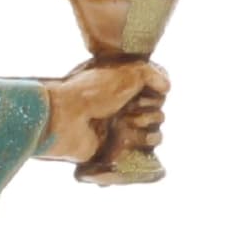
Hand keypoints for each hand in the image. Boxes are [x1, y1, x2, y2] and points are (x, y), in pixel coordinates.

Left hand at [41, 60, 167, 163]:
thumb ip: (152, 74)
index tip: (138, 95)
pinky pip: (141, 157)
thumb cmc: (91, 92)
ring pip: (155, 137)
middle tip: (124, 112)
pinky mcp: (114, 153)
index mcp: (125, 90)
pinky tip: (121, 142)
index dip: (152, 97)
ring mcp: (119, 132)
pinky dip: (135, 150)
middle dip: (147, 115)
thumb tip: (167, 88)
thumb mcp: (126, 72)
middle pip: (159, 117)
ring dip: (141, 132)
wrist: (63, 117)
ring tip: (120, 127)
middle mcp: (124, 110)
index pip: (158, 96)